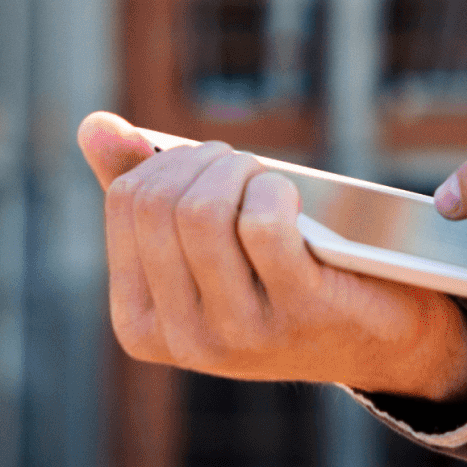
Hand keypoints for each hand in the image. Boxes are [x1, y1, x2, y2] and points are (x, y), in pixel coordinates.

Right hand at [77, 113, 466, 403]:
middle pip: (162, 202)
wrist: (373, 336)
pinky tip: (291, 196)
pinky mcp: (298, 313)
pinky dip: (276, 189)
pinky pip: (263, 224)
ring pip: (203, 211)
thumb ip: (144, 189)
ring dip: (239, 169)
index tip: (208, 165)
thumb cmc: (276, 275)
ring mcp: (239, 333)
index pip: (125, 202)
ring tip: (264, 178)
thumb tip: (93, 127)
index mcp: (140, 324)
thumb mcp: (203, 245)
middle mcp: (183, 339)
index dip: (168, 161)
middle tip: (242, 165)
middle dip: (205, 158)